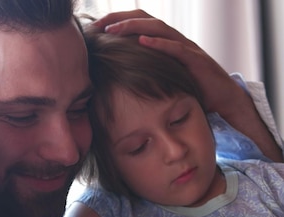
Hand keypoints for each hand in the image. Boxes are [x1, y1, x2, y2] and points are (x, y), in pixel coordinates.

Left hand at [91, 9, 244, 115]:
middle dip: (119, 18)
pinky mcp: (195, 60)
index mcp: (165, 41)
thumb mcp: (161, 75)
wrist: (221, 98)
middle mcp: (174, 39)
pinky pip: (176, 48)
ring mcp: (185, 47)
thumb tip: (113, 74)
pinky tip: (142, 42)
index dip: (117, 20)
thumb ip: (144, 69)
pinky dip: (159, 43)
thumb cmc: (188, 87)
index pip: (139, 22)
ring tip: (112, 29)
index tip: (94, 26)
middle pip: (145, 18)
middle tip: (97, 24)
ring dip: (133, 27)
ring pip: (158, 28)